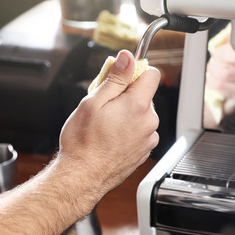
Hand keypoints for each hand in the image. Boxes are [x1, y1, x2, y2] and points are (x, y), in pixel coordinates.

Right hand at [58, 50, 160, 197]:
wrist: (82, 177)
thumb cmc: (83, 142)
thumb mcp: (93, 101)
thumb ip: (115, 77)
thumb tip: (128, 58)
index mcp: (138, 106)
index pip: (152, 74)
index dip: (136, 72)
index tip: (122, 77)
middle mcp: (149, 122)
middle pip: (145, 95)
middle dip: (127, 95)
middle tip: (104, 105)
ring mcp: (148, 139)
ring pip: (142, 115)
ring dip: (127, 114)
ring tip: (105, 125)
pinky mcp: (144, 151)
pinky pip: (140, 132)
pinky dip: (128, 131)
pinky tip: (110, 137)